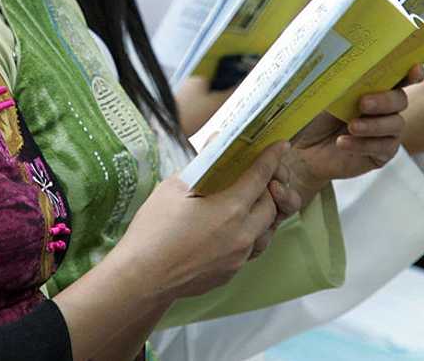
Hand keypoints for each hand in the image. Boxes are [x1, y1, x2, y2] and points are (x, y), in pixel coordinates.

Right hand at [118, 141, 298, 299]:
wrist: (142, 278)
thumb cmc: (153, 230)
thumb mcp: (173, 188)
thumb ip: (201, 165)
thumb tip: (216, 143)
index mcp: (230, 209)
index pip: (260, 177)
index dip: (272, 158)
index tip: (281, 146)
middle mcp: (242, 234)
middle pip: (271, 205)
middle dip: (269, 187)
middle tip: (259, 175)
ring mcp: (238, 258)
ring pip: (266, 231)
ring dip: (263, 214)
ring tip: (250, 202)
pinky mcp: (231, 273)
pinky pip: (251, 250)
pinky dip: (250, 235)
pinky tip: (234, 228)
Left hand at [286, 71, 415, 200]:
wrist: (299, 150)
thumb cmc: (311, 118)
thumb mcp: (321, 96)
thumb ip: (337, 82)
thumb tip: (344, 66)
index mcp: (371, 88)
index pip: (397, 77)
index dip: (411, 73)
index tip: (415, 69)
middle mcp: (383, 109)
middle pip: (400, 100)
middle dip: (384, 100)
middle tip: (363, 103)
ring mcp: (384, 132)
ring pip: (396, 125)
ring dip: (374, 125)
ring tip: (351, 126)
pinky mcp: (380, 154)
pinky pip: (383, 148)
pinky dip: (363, 144)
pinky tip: (343, 142)